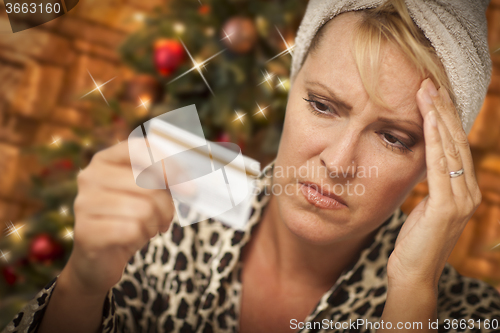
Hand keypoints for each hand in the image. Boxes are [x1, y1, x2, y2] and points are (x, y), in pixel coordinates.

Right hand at [63, 140, 173, 294]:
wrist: (100, 256)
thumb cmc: (128, 218)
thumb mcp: (146, 193)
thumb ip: (163, 180)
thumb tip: (188, 184)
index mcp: (106, 159)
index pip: (139, 148)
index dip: (168, 165)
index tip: (189, 187)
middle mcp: (90, 176)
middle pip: (147, 183)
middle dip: (166, 205)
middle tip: (167, 216)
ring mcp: (84, 203)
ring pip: (143, 209)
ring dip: (155, 223)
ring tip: (149, 227)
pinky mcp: (85, 231)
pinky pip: (131, 230)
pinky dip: (141, 237)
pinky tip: (134, 238)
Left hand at [387, 78, 481, 290]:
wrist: (413, 274)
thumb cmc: (414, 242)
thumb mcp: (425, 207)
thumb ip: (432, 185)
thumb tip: (424, 159)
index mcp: (462, 190)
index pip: (455, 147)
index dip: (445, 119)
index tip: (433, 94)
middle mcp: (468, 192)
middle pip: (456, 142)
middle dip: (443, 110)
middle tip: (429, 82)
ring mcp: (462, 200)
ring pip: (450, 149)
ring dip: (439, 118)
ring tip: (428, 91)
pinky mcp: (448, 207)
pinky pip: (440, 166)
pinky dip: (435, 140)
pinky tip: (429, 120)